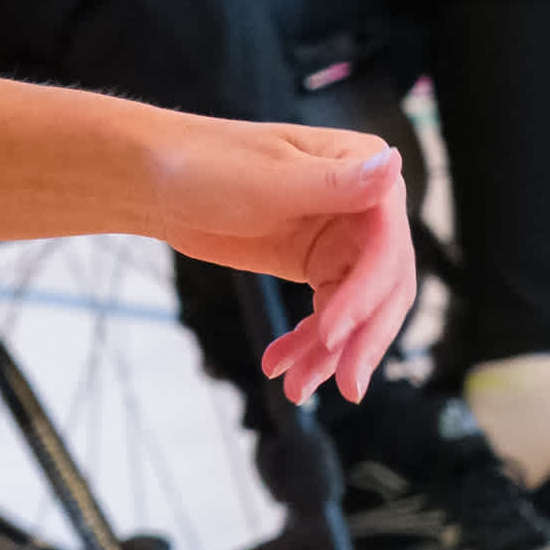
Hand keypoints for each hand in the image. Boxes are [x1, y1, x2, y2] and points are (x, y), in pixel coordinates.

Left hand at [140, 121, 416, 404]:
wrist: (155, 180)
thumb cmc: (203, 162)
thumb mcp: (267, 178)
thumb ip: (334, 184)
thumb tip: (394, 161)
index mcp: (363, 165)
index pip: (385, 245)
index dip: (365, 296)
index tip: (333, 335)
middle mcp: (365, 204)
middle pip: (384, 285)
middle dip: (363, 339)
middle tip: (345, 387)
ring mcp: (342, 238)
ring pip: (357, 309)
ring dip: (331, 353)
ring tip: (298, 388)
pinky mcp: (315, 265)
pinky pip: (328, 314)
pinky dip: (308, 346)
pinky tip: (281, 365)